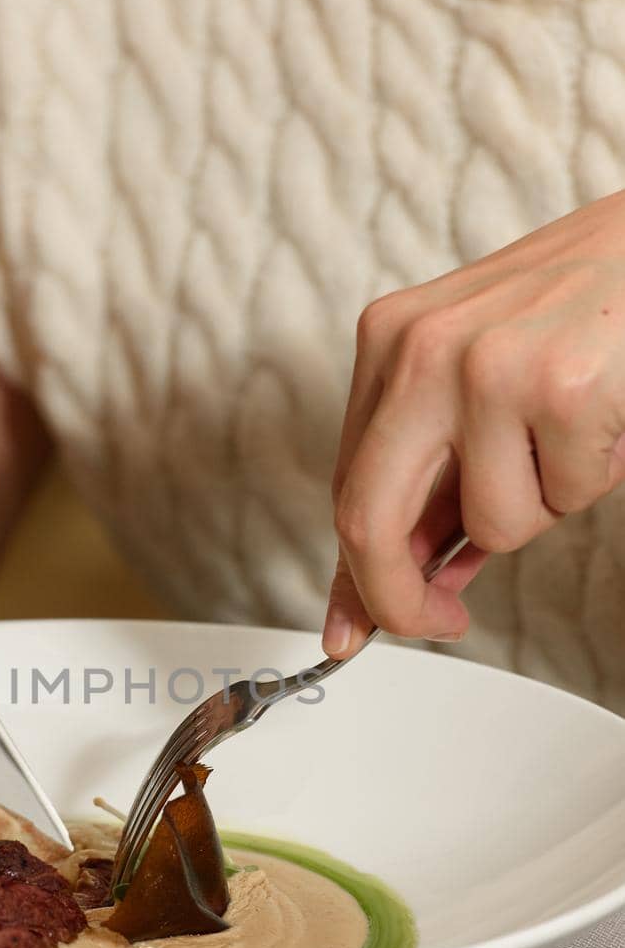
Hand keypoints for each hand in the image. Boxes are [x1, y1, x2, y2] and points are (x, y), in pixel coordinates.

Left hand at [322, 190, 624, 657]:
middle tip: (442, 620)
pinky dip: (595, 476)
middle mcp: (420, 349)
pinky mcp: (560, 384)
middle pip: (370, 522)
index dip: (356, 577)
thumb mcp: (478, 390)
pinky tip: (604, 416)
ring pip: (492, 524)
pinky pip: (568, 496)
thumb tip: (393, 590)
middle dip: (401, 599)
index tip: (358, 628)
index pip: (347, 489)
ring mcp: (487, 365)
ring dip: (543, 507)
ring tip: (568, 438)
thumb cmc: (574, 319)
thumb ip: (436, 483)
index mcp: (388, 344)